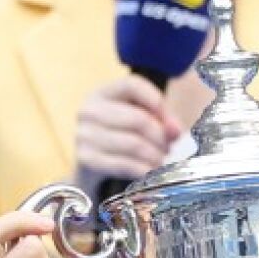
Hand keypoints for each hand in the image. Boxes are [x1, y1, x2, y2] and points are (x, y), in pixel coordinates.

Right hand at [73, 75, 183, 189]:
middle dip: (160, 137)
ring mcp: (84, 134)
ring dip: (154, 156)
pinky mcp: (86, 159)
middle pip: (138, 119)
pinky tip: (151, 172)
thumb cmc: (120, 139)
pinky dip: (143, 170)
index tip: (171, 122)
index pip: (132, 85)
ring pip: (133, 144)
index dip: (157, 101)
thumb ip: (160, 120)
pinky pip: (123, 164)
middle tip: (169, 148)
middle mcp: (89, 110)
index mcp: (102, 93)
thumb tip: (175, 131)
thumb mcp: (139, 121)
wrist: (93, 169)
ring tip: (162, 161)